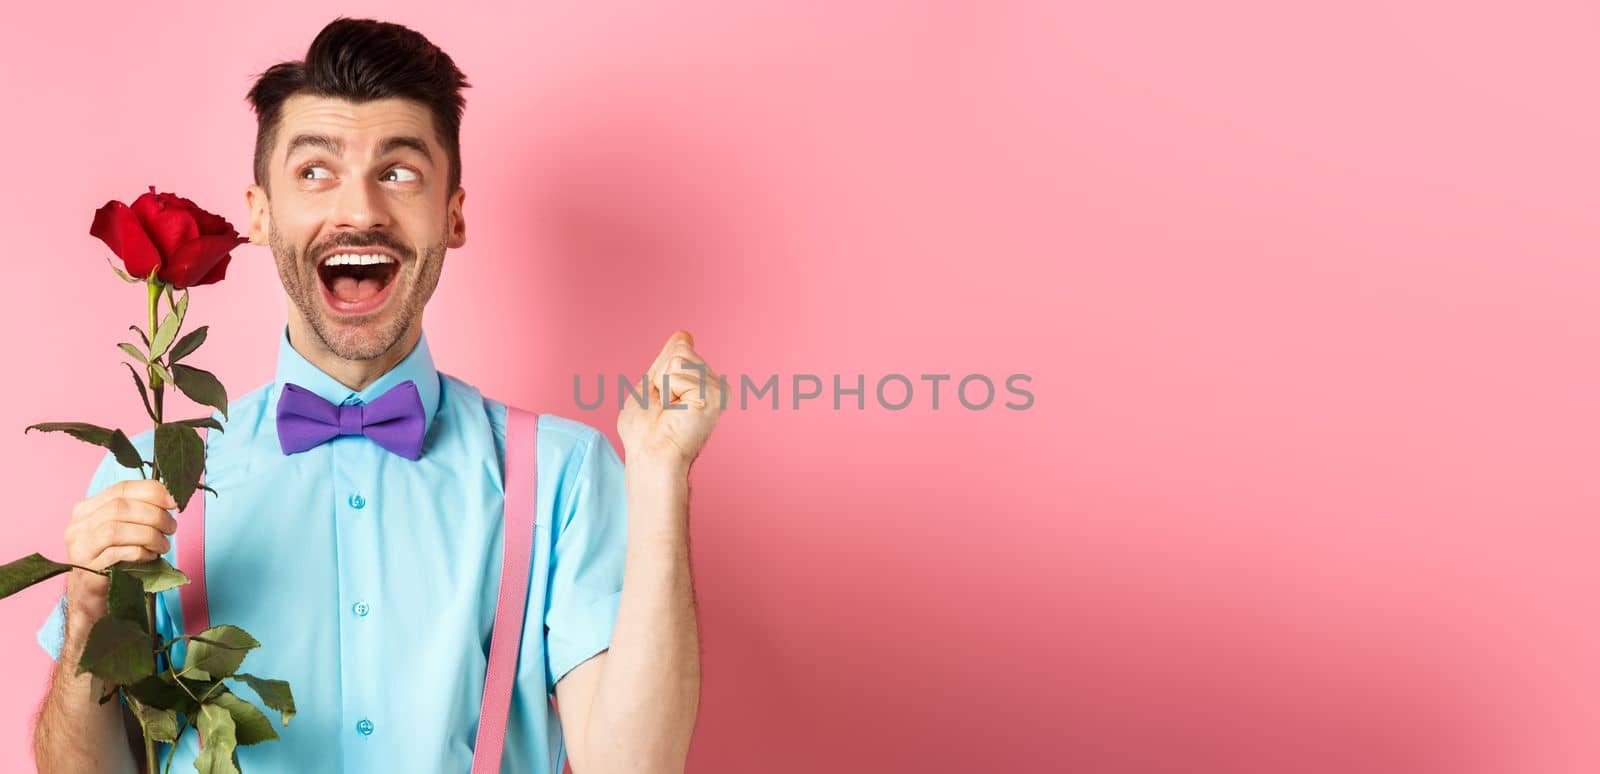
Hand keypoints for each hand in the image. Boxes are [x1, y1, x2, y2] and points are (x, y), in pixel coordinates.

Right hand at [62, 480, 177, 621]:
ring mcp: (79, 548)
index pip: (121, 488)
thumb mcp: (125, 531)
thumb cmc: (114, 561)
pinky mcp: (86, 569)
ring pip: (115, 529)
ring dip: (149, 535)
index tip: (174, 502)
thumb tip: (171, 499)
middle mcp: (78, 525)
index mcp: (87, 509)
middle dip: (154, 515)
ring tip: (163, 545)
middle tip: (171, 528)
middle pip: (120, 507)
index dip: (152, 491)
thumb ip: (139, 512)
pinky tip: (150, 557)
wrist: (92, 599)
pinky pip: (116, 553)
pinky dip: (140, 552)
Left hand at [618, 330, 724, 471]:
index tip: (662, 401)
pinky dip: (669, 391)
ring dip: (664, 386)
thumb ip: (667, 359)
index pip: (680, 347)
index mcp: (702, 382)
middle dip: (661, 377)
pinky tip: (677, 412)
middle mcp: (715, 384)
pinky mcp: (715, 394)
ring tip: (670, 411)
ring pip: (680, 359)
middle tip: (664, 408)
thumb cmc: (645, 432)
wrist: (650, 455)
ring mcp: (718, 389)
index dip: (660, 372)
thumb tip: (684, 334)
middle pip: (681, 349)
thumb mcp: (650, 385)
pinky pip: (679, 373)